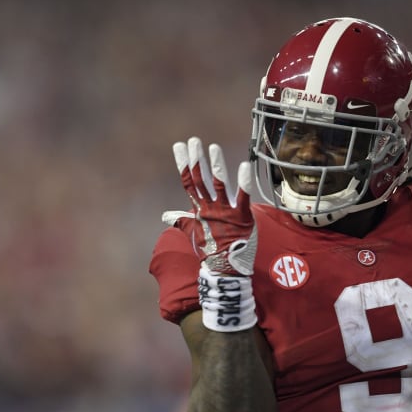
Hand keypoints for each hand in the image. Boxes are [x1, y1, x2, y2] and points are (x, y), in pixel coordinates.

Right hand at [165, 137, 256, 276]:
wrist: (225, 270)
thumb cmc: (211, 251)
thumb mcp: (193, 233)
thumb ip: (181, 220)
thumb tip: (166, 216)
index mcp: (199, 210)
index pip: (189, 182)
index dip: (184, 163)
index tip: (179, 146)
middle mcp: (210, 208)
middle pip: (200, 180)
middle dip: (196, 159)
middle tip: (193, 141)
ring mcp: (225, 212)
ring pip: (218, 185)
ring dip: (216, 165)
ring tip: (213, 147)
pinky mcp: (242, 217)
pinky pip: (243, 197)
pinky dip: (244, 182)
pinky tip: (245, 165)